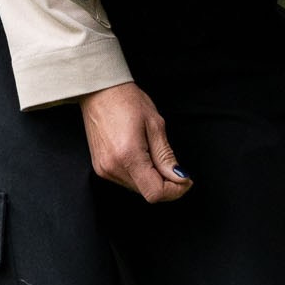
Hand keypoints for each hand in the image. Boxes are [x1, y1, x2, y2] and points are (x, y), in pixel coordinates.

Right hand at [80, 82, 191, 202]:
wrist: (99, 92)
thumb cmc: (127, 101)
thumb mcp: (155, 125)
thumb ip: (166, 156)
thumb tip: (180, 178)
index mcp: (128, 156)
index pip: (155, 193)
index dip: (175, 191)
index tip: (185, 180)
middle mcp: (113, 168)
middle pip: (147, 193)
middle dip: (166, 185)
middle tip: (175, 167)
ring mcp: (104, 169)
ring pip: (138, 189)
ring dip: (153, 180)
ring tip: (154, 154)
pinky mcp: (100, 168)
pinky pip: (126, 181)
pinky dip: (140, 175)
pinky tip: (142, 156)